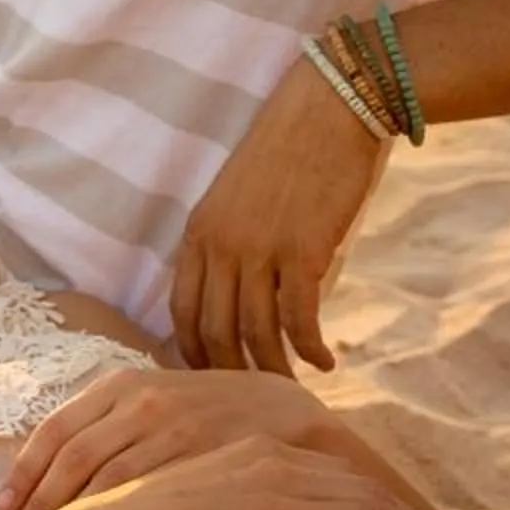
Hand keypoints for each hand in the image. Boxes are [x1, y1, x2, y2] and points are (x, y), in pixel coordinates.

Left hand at [0, 368, 332, 509]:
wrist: (284, 413)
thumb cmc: (207, 411)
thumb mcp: (153, 400)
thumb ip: (108, 422)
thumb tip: (53, 459)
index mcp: (120, 384)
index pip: (57, 429)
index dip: (25, 471)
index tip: (3, 506)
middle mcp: (140, 401)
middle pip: (73, 456)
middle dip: (40, 499)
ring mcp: (173, 429)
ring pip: (106, 478)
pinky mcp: (203, 457)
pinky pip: (149, 492)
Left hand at [169, 64, 388, 374]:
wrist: (329, 108)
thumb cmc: (289, 150)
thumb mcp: (240, 197)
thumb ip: (234, 245)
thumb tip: (246, 297)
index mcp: (198, 232)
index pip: (180, 311)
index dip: (192, 353)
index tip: (210, 381)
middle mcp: (220, 246)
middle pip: (213, 333)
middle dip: (232, 375)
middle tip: (255, 401)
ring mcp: (258, 250)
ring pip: (255, 335)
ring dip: (274, 372)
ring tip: (293, 391)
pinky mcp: (302, 253)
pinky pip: (299, 322)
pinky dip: (311, 352)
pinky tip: (327, 363)